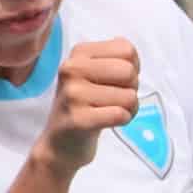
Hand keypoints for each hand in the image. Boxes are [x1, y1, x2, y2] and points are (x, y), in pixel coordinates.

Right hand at [33, 40, 141, 172]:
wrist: (60, 142)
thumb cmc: (85, 104)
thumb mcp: (94, 73)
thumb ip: (116, 59)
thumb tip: (132, 59)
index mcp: (79, 53)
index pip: (127, 50)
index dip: (132, 67)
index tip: (117, 81)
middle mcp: (72, 69)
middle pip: (129, 71)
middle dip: (131, 88)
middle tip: (115, 99)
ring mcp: (72, 95)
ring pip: (128, 96)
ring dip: (129, 108)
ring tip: (111, 113)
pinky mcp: (78, 119)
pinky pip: (120, 115)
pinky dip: (124, 120)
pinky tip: (110, 123)